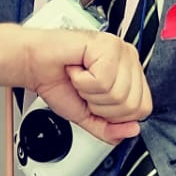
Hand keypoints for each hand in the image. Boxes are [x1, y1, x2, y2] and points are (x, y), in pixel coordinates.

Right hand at [23, 29, 150, 141]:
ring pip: (118, 94)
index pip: (142, 108)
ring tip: (80, 78)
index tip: (94, 101)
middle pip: (132, 105)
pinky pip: (103, 80)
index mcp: (130, 75)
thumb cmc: (57, 82)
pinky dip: (82, 81)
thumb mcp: (87, 115)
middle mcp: (129, 60)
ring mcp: (120, 50)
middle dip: (101, 106)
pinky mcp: (107, 45)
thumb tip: (133, 131)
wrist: (33, 64)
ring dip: (89, 92)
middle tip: (85, 89)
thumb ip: (110, 129)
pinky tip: (76, 69)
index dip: (114, 115)